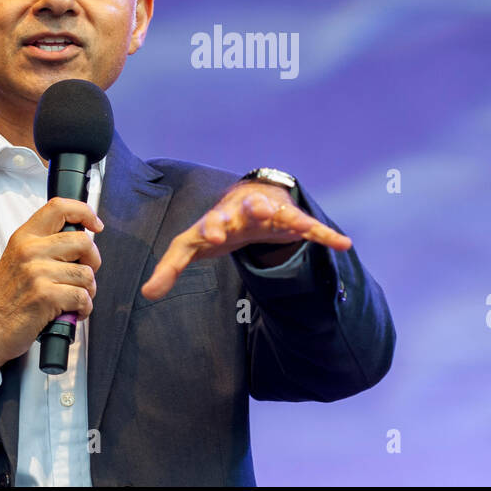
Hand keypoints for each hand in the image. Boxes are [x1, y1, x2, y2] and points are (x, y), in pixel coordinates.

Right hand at [0, 197, 103, 379]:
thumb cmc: (4, 300)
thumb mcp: (17, 260)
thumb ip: (43, 247)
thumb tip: (79, 242)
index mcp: (24, 238)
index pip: (59, 208)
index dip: (84, 212)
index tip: (95, 225)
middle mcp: (30, 251)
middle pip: (83, 241)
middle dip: (93, 261)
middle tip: (84, 275)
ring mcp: (38, 272)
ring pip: (87, 274)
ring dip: (87, 291)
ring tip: (72, 299)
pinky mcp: (46, 295)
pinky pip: (83, 297)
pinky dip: (83, 308)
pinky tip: (71, 312)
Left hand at [140, 181, 352, 300]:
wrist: (249, 196)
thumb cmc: (218, 225)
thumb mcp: (192, 246)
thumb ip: (171, 268)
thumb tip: (146, 295)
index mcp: (218, 219)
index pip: (212, 223)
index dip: (212, 230)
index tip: (212, 237)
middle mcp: (243, 211)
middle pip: (245, 210)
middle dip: (247, 210)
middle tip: (250, 211)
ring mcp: (270, 214)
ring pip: (277, 212)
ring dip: (281, 213)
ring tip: (288, 216)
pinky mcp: (291, 220)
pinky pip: (310, 227)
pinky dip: (326, 235)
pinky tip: (344, 244)